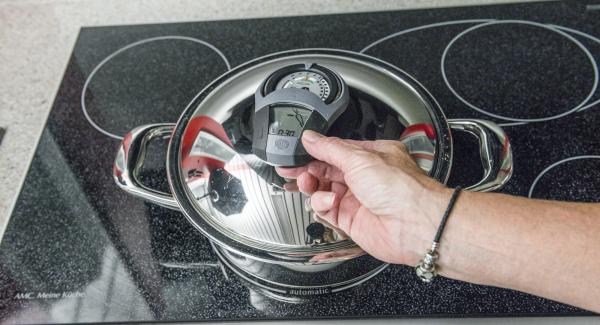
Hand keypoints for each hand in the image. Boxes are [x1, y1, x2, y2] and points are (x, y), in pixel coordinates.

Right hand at [277, 130, 450, 264]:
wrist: (413, 225)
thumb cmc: (400, 189)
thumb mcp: (359, 157)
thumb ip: (330, 148)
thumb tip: (311, 138)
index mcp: (371, 156)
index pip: (336, 151)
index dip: (314, 152)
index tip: (297, 153)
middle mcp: (365, 177)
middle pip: (327, 172)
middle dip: (308, 170)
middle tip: (292, 170)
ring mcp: (358, 199)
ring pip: (323, 191)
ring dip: (312, 187)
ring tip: (307, 183)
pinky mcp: (351, 220)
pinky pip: (326, 211)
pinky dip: (322, 205)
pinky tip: (329, 202)